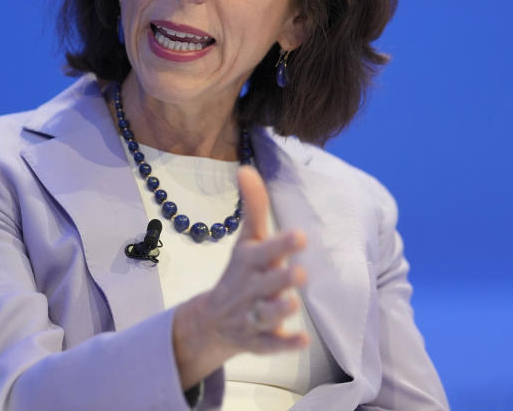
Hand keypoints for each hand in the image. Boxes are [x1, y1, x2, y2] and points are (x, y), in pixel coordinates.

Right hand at [173, 165, 308, 388]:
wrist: (211, 321)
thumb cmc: (240, 272)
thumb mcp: (247, 240)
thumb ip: (253, 207)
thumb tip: (246, 168)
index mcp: (250, 262)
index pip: (264, 250)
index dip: (281, 244)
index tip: (301, 235)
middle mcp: (250, 288)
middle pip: (266, 285)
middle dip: (280, 280)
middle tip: (300, 274)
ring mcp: (253, 315)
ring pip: (266, 315)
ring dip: (279, 310)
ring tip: (293, 303)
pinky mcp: (259, 340)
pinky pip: (271, 344)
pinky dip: (285, 344)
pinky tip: (301, 340)